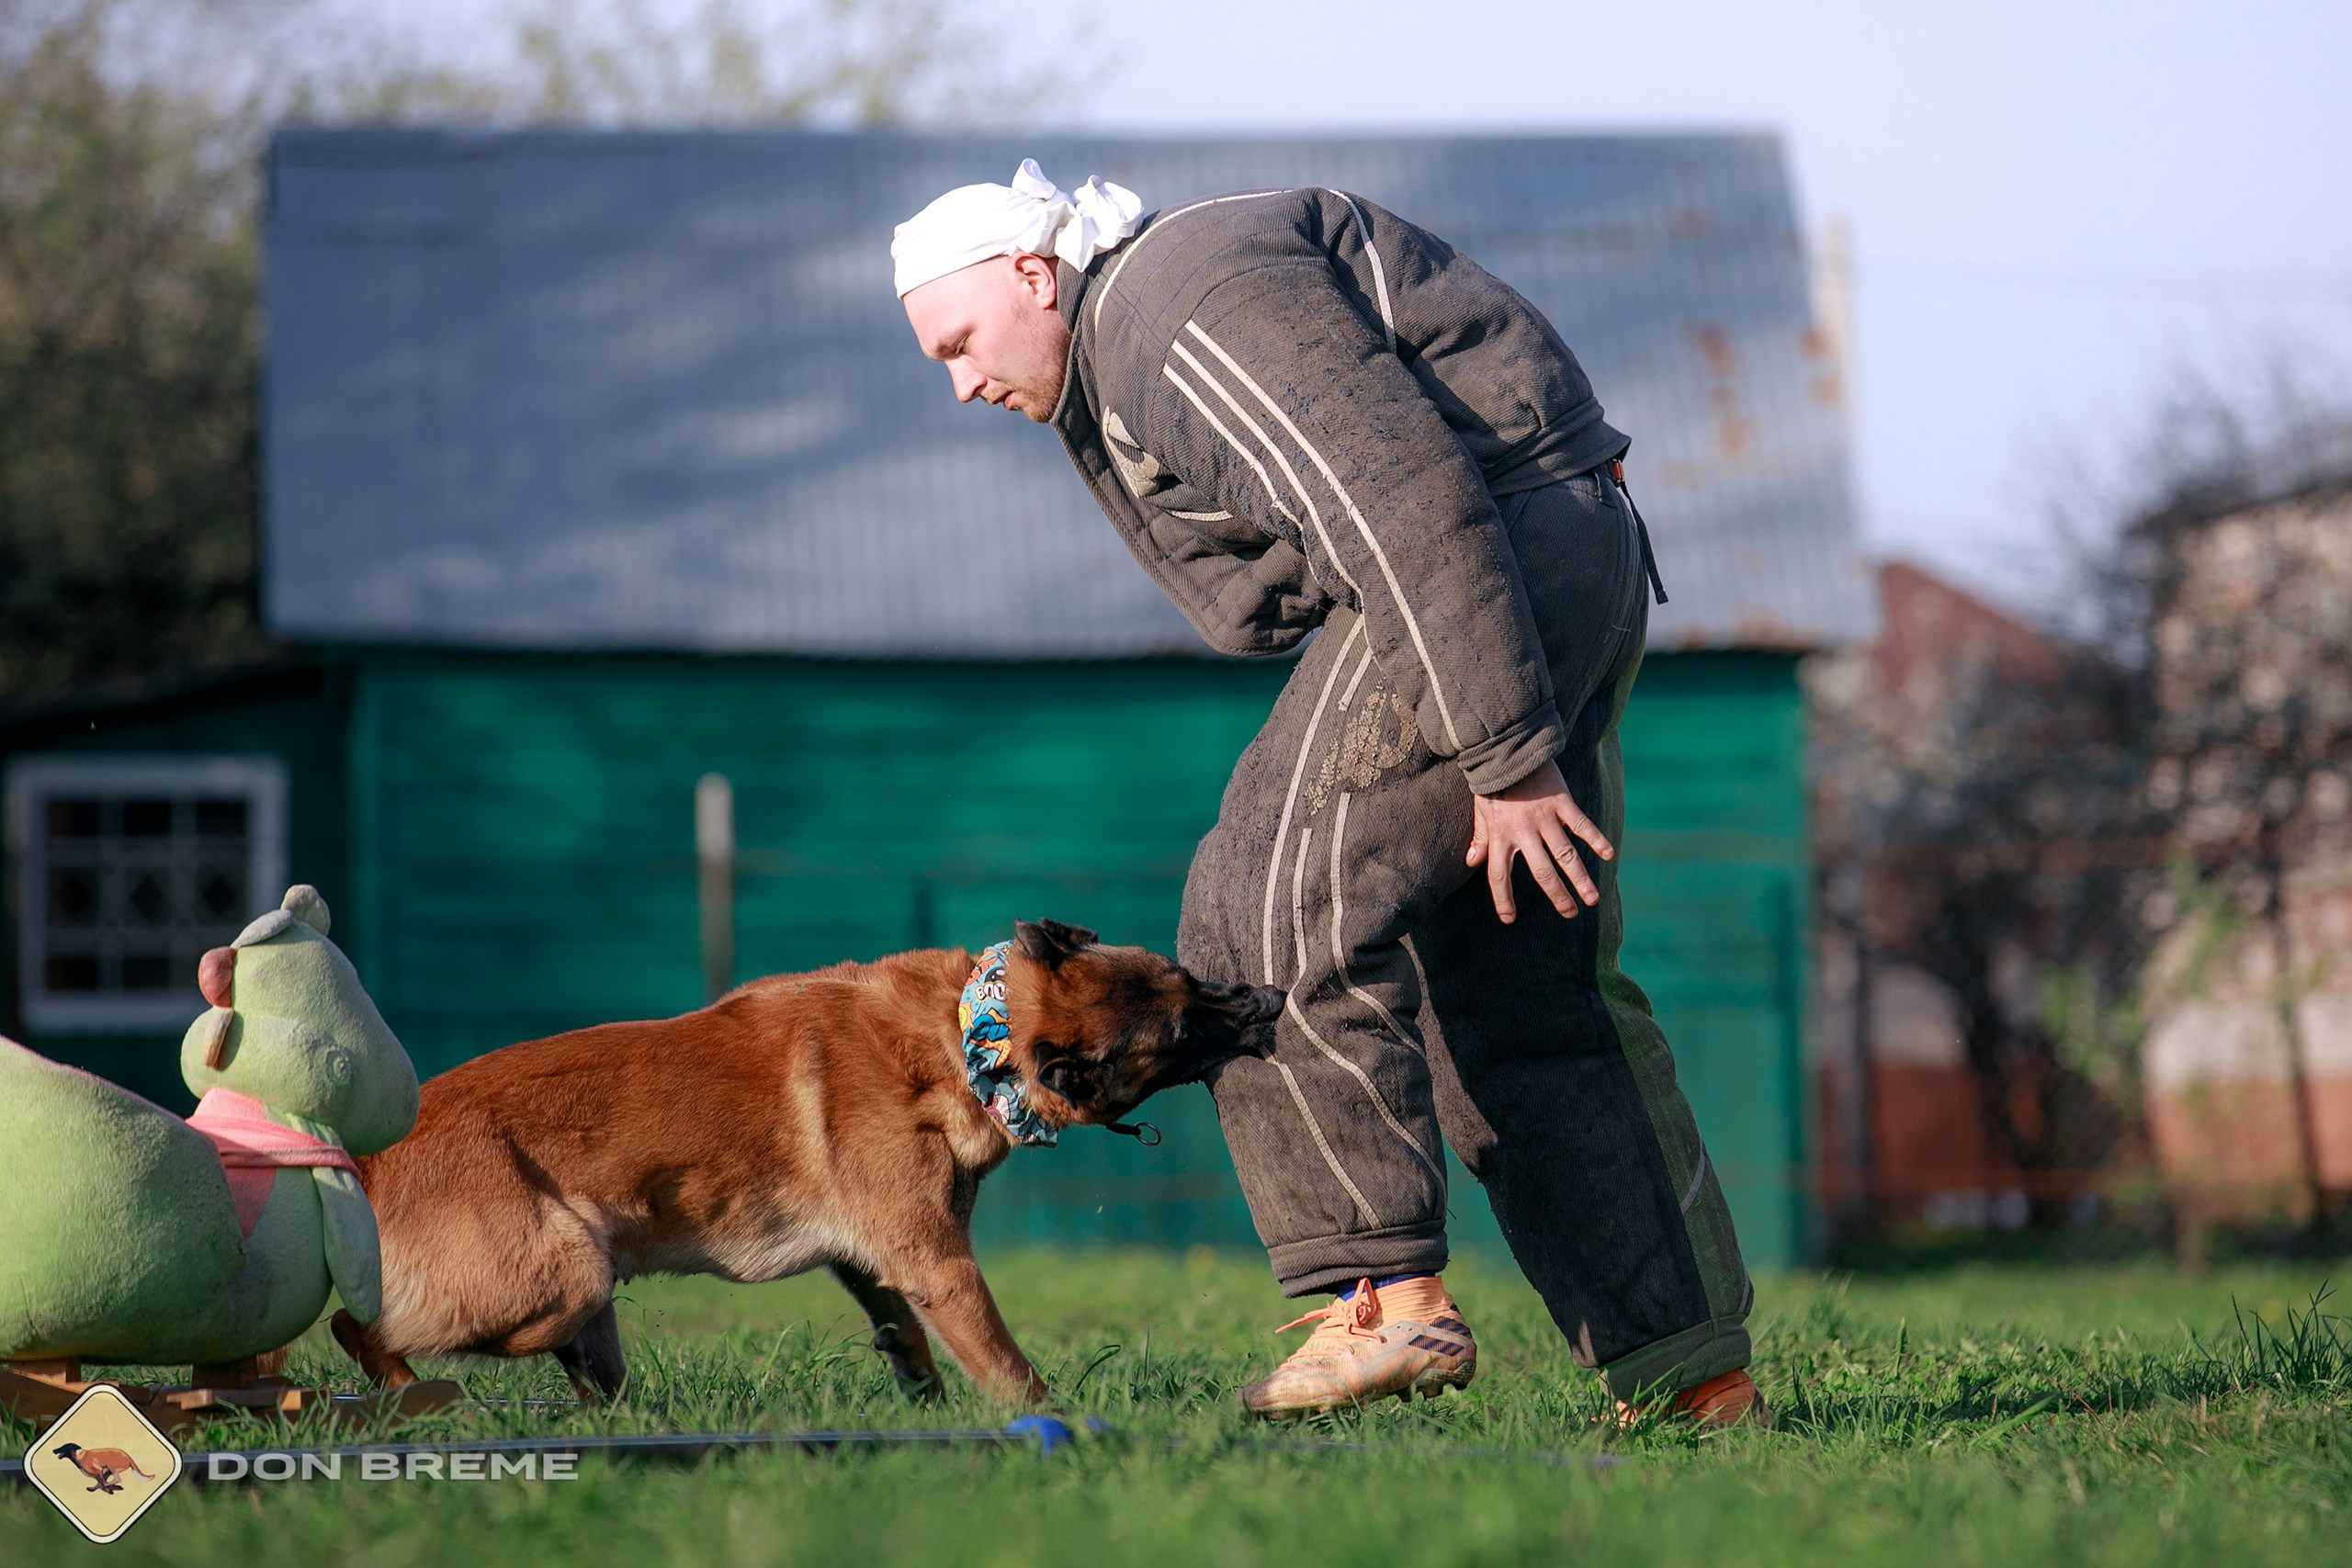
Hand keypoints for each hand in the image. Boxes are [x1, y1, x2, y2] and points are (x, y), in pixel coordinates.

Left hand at [1465, 758, 1613, 923]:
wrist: (1507, 750)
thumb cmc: (1492, 784)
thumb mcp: (1480, 812)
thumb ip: (1480, 839)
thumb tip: (1471, 862)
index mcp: (1500, 836)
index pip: (1499, 876)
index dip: (1503, 899)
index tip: (1508, 919)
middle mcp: (1523, 832)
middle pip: (1542, 872)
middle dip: (1557, 896)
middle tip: (1570, 914)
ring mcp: (1545, 818)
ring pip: (1566, 856)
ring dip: (1580, 879)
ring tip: (1592, 899)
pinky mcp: (1561, 802)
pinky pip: (1581, 825)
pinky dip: (1596, 840)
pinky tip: (1609, 856)